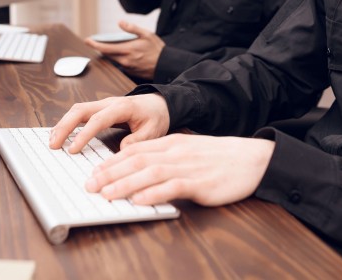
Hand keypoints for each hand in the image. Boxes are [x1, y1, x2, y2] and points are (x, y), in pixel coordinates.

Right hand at [49, 94, 169, 152]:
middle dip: (64, 126)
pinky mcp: (99, 109)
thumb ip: (137, 141)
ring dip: (63, 124)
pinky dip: (68, 123)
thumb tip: (120, 151)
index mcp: (122, 107)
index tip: (73, 149)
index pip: (97, 120)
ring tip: (53, 142)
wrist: (159, 103)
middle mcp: (108, 103)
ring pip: (77, 110)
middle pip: (80, 110)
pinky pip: (80, 113)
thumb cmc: (156, 116)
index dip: (83, 134)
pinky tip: (60, 134)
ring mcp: (102, 104)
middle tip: (53, 145)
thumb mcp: (153, 131)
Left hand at [84, 21, 164, 79]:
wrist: (167, 65)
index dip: (94, 44)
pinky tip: (121, 53)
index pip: (106, 48)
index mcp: (128, 50)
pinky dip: (118, 58)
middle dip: (100, 48)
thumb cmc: (157, 49)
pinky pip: (120, 64)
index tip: (87, 40)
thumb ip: (132, 28)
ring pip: (113, 60)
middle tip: (95, 41)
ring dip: (109, 53)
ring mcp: (128, 67)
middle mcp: (125, 60)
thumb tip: (120, 22)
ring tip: (108, 46)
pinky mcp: (131, 72)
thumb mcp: (147, 34)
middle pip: (107, 55)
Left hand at [86, 134, 274, 206]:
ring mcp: (188, 167)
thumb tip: (136, 165)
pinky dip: (154, 193)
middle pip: (136, 160)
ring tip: (106, 194)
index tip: (93, 172)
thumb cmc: (218, 157)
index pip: (134, 150)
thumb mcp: (187, 149)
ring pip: (150, 173)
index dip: (111, 162)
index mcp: (171, 143)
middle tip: (90, 185)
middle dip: (110, 173)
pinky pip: (173, 187)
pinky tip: (140, 200)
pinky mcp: (201, 183)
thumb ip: (163, 155)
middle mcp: (175, 152)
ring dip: (125, 184)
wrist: (251, 159)